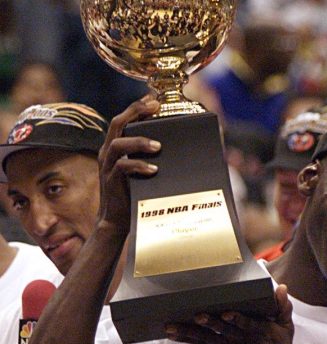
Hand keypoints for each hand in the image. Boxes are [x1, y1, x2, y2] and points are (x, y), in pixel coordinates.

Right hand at [97, 96, 160, 231]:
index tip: (153, 98)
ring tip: (158, 145)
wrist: (117, 220)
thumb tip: (176, 145)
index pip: (123, 119)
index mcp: (115, 146)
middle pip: (117, 123)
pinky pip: (122, 167)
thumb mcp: (142, 168)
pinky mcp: (111, 180)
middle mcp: (108, 152)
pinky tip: (153, 169)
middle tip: (155, 107)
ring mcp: (108, 166)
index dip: (136, 107)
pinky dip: (139, 166)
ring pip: (118, 143)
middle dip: (135, 112)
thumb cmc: (134, 192)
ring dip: (139, 141)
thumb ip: (150, 155)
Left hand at [166, 284, 296, 343]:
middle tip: (196, 315)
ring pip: (207, 337)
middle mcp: (241, 339)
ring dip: (189, 331)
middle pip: (223, 328)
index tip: (226, 313)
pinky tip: (173, 334)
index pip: (246, 322)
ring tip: (172, 326)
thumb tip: (282, 288)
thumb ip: (284, 307)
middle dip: (209, 322)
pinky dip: (188, 339)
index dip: (236, 318)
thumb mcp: (286, 329)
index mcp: (258, 330)